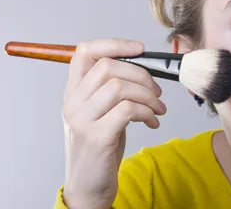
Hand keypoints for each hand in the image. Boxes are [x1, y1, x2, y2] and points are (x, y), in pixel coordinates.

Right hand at [60, 38, 165, 208]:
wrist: (90, 186)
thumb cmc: (102, 145)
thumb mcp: (103, 111)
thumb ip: (113, 88)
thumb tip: (144, 66)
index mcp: (73, 91)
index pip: (84, 51)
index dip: (114, 44)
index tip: (140, 49)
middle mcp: (72, 102)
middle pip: (108, 66)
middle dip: (141, 74)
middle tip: (157, 91)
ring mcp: (82, 119)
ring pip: (120, 87)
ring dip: (148, 96)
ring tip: (158, 109)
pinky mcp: (97, 137)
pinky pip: (128, 110)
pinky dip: (147, 112)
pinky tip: (152, 122)